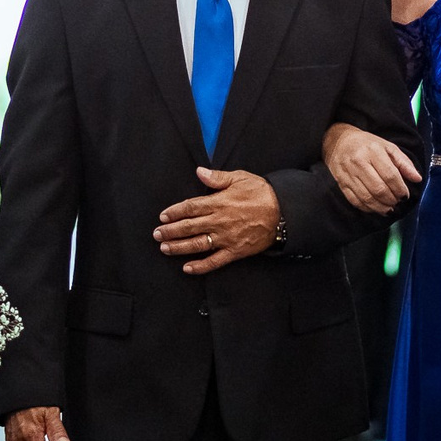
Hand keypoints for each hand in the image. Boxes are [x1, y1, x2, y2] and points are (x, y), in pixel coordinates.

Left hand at [156, 168, 280, 273]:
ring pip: (197, 245)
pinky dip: (200, 266)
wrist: (283, 213)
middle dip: (170, 231)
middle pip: (189, 227)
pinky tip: (187, 268)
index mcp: (219, 202)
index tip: (163, 216)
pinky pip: (214, 261)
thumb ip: (217, 177)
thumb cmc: (262, 194)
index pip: (190, 208)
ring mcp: (226, 238)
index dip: (174, 212)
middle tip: (157, 234)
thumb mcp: (240, 178)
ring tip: (165, 248)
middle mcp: (219, 222)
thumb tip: (199, 172)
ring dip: (179, 247)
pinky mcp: (235, 251)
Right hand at [324, 122, 421, 212]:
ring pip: (367, 198)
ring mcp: (348, 174)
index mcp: (373, 151)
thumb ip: (404, 163)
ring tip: (389, 208)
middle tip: (397, 201)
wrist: (339, 141)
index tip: (405, 195)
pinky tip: (376, 208)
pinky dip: (368, 208)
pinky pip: (355, 201)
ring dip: (381, 207)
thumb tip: (417, 178)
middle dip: (392, 199)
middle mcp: (358, 162)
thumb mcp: (388, 147)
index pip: (390, 175)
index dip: (400, 189)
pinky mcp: (341, 183)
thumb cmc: (367, 145)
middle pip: (379, 188)